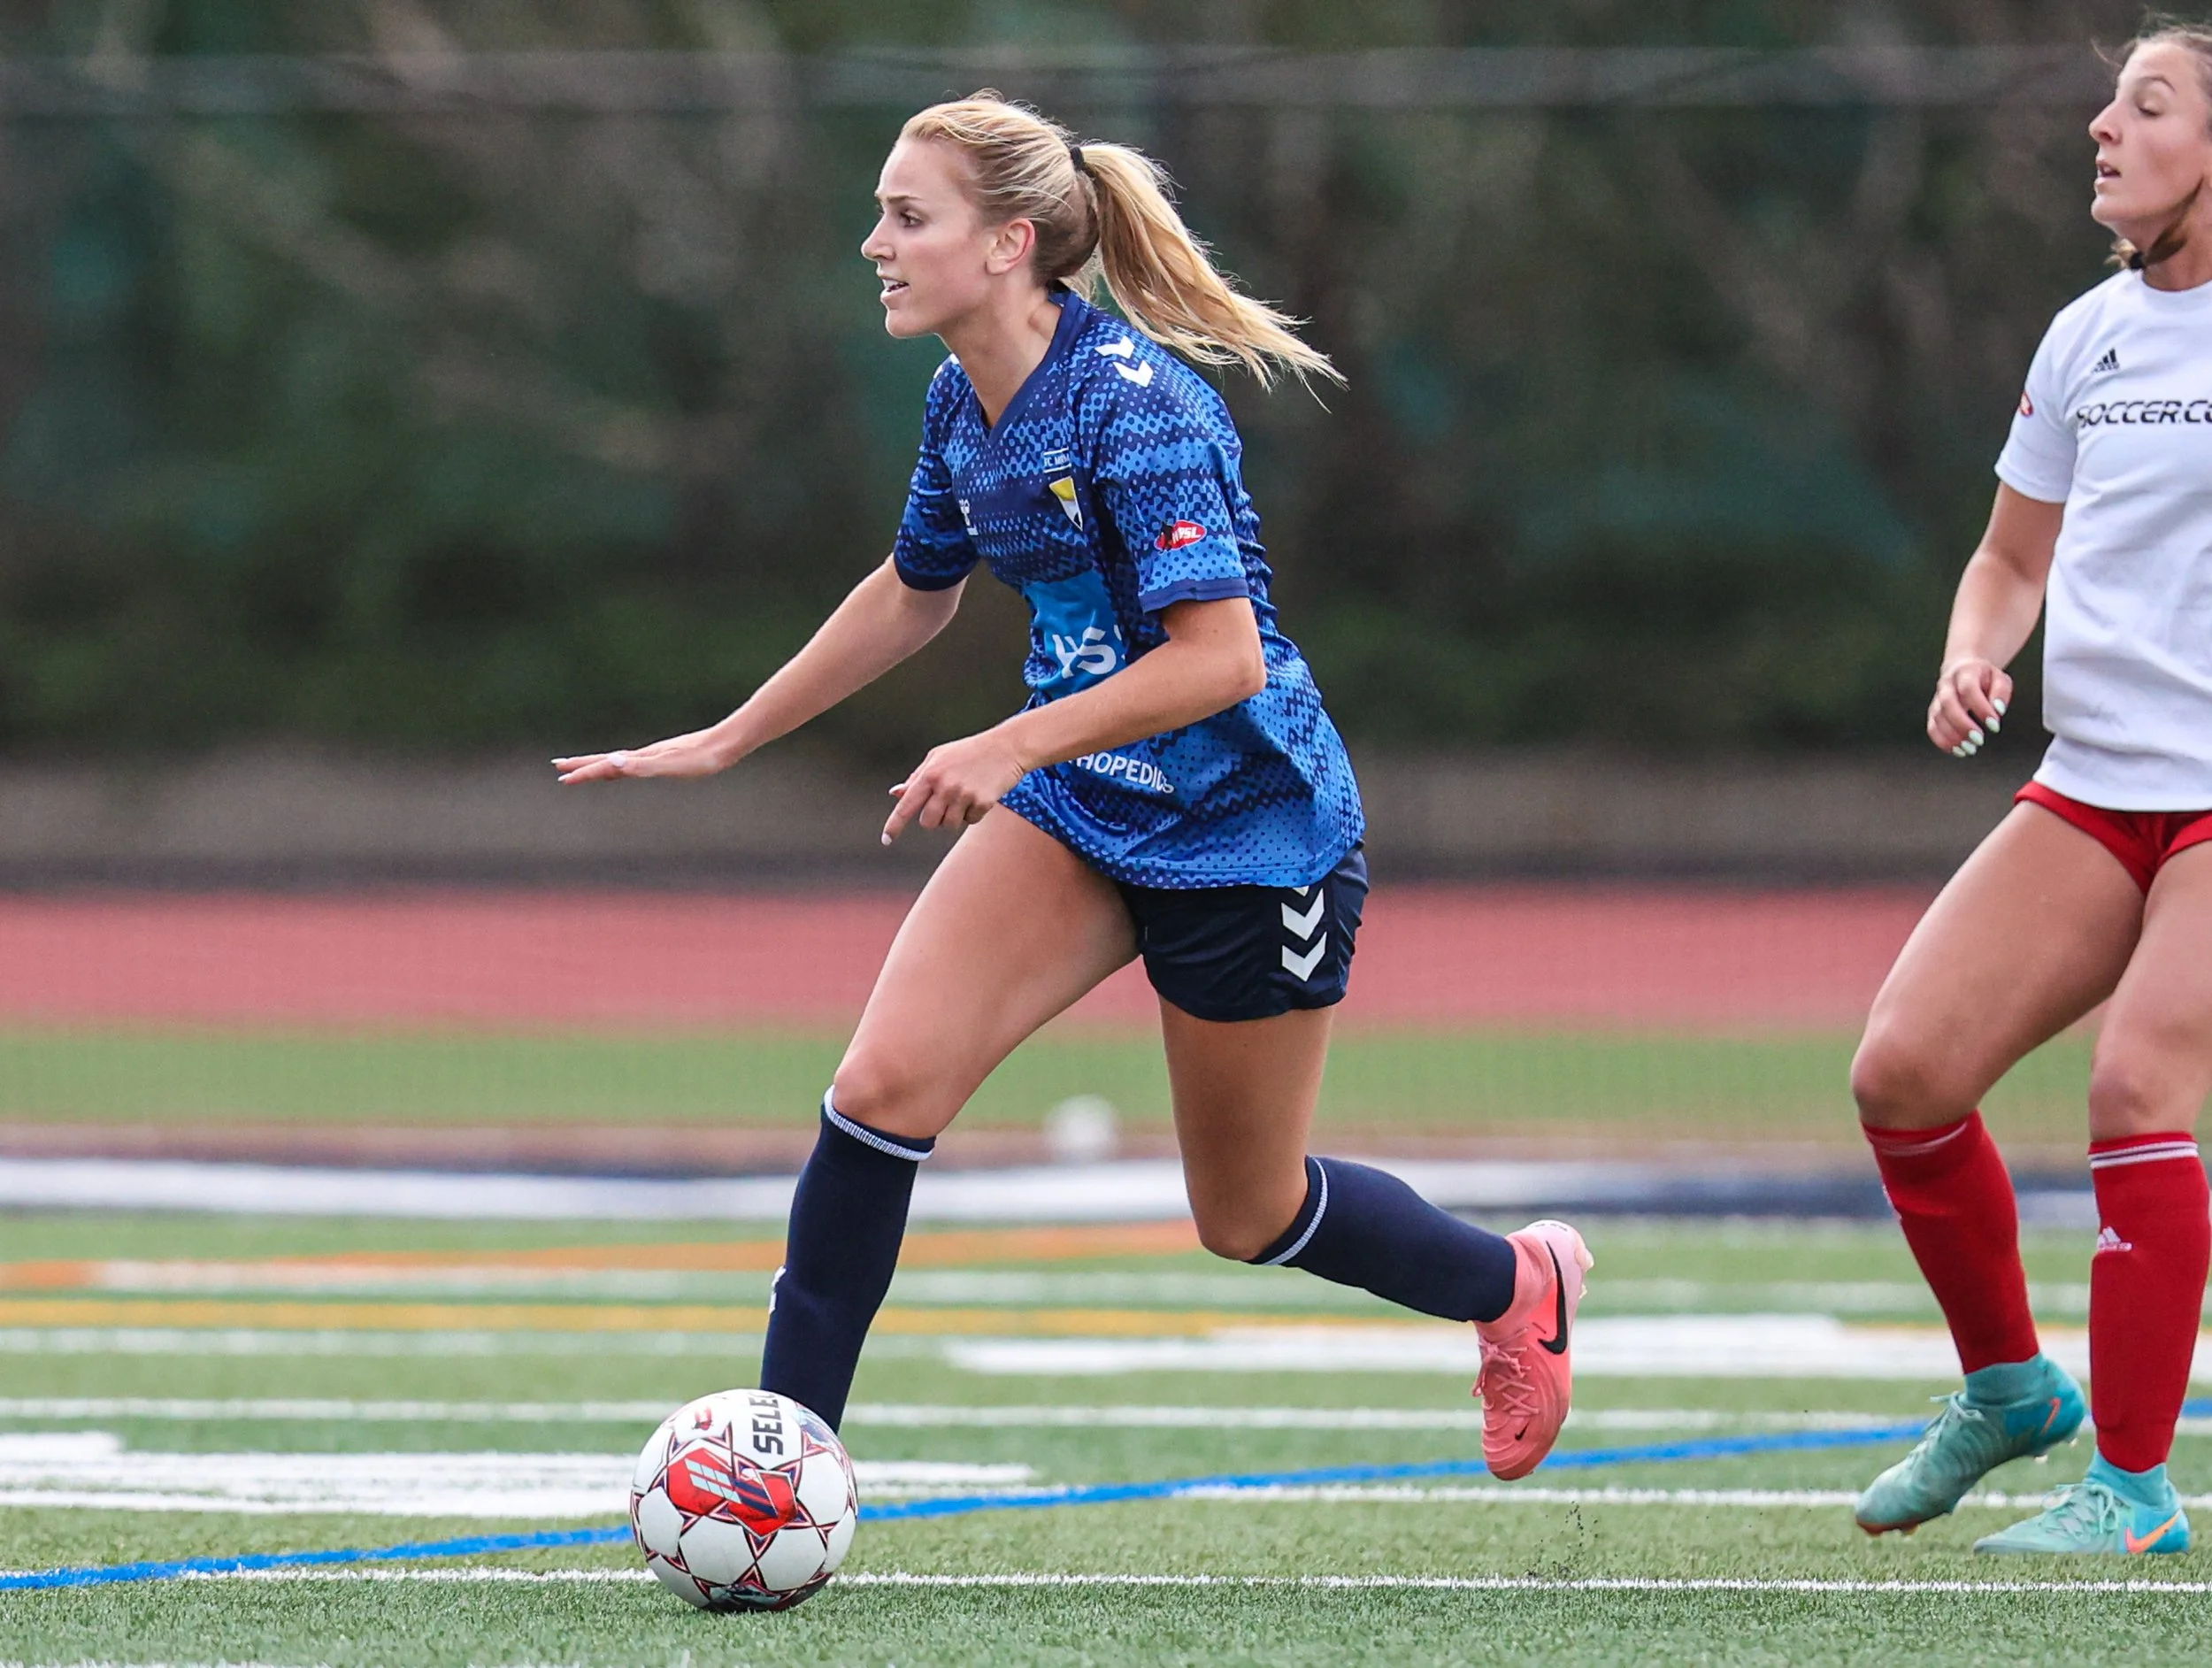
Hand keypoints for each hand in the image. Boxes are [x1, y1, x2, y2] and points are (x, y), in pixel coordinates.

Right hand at [552, 729, 732, 783]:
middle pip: (607, 760)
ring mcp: (655, 756)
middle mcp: (644, 756)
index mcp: (641, 759)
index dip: (584, 773)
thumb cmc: (701, 759)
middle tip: (559, 767)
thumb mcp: (670, 765)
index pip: (605, 766)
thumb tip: (613, 762)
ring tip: (586, 767)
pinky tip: (626, 766)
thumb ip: (642, 766)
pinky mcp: (667, 757)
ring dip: (599, 764)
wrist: (726, 744)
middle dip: (583, 765)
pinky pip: (636, 763)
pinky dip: (622, 765)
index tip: (562, 778)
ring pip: (619, 761)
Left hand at [881, 728, 1029, 844]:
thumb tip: (896, 794)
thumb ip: (917, 777)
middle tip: (947, 802)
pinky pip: (970, 821)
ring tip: (964, 796)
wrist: (1007, 747)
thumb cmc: (968, 752)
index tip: (886, 840)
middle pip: (928, 822)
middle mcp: (945, 785)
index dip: (895, 825)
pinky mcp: (982, 802)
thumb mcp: (938, 757)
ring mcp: (964, 795)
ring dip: (955, 816)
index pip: (906, 805)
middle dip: (935, 818)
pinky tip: (980, 795)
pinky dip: (974, 813)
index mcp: (930, 773)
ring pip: (949, 825)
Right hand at [1929, 659, 2011, 756]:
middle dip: (1962, 725)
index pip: (1968, 689)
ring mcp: (1937, 698)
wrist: (1961, 669)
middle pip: (1947, 704)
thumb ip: (2001, 692)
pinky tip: (1957, 750)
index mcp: (1965, 672)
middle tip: (1979, 740)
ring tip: (1969, 749)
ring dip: (1952, 736)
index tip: (1994, 725)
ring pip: (1938, 718)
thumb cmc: (1983, 677)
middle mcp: (1947, 684)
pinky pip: (1932, 727)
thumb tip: (1998, 711)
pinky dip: (1943, 741)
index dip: (1980, 708)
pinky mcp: (1934, 712)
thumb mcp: (2000, 678)